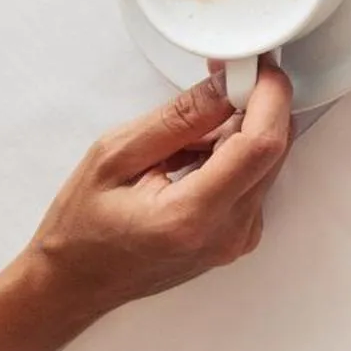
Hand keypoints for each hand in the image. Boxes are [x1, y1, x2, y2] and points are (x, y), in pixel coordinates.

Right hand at [18, 63, 293, 320]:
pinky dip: (235, 155)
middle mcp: (226, 233)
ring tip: (184, 141)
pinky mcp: (241, 236)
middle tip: (218, 86)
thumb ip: (179, 118)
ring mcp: (238, 240)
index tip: (257, 68)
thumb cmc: (82, 227)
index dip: (268, 97)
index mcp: (191, 216)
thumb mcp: (115, 155)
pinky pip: (257, 178)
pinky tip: (193, 160)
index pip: (260, 145)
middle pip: (274, 150)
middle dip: (255, 106)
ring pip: (268, 161)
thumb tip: (228, 85)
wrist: (76, 282)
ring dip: (241, 132)